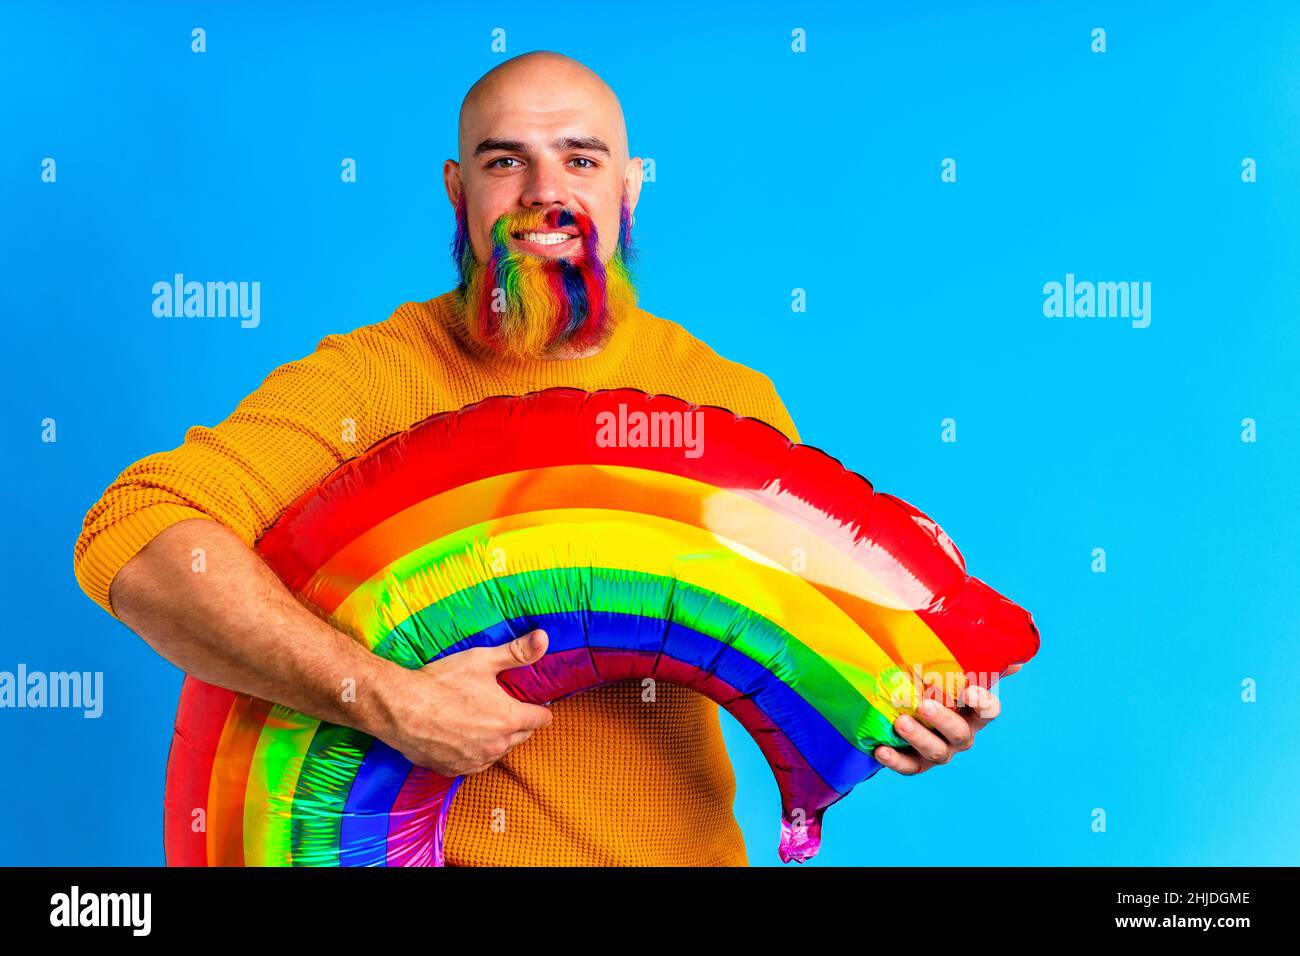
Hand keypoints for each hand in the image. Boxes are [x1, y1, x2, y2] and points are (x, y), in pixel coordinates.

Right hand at [369, 628, 553, 776]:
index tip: (538, 706)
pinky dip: (476, 753)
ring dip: (498, 740)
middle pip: (522, 736)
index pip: (539, 719)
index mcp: (508, 719)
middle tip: (511, 710)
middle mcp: (496, 745)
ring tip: (487, 723)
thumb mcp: (483, 660)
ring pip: (499, 752)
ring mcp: (475, 760)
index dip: (540, 710)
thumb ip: (517, 652)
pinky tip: (467, 739)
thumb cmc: (442, 682)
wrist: (400, 708)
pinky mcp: (454, 770)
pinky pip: (475, 763)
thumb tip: (544, 638)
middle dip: (520, 724)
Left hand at [873, 663, 1022, 774]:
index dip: (982, 703)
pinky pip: (909, 766)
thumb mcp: (952, 671)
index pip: (988, 711)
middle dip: (943, 720)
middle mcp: (960, 735)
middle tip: (925, 705)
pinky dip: (895, 760)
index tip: (970, 690)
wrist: (904, 706)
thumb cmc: (934, 686)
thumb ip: (976, 664)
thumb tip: (1014, 660)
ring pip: (936, 752)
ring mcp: (940, 751)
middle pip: (960, 734)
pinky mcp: (916, 762)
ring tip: (900, 722)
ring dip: (918, 738)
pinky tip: (881, 750)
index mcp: (973, 713)